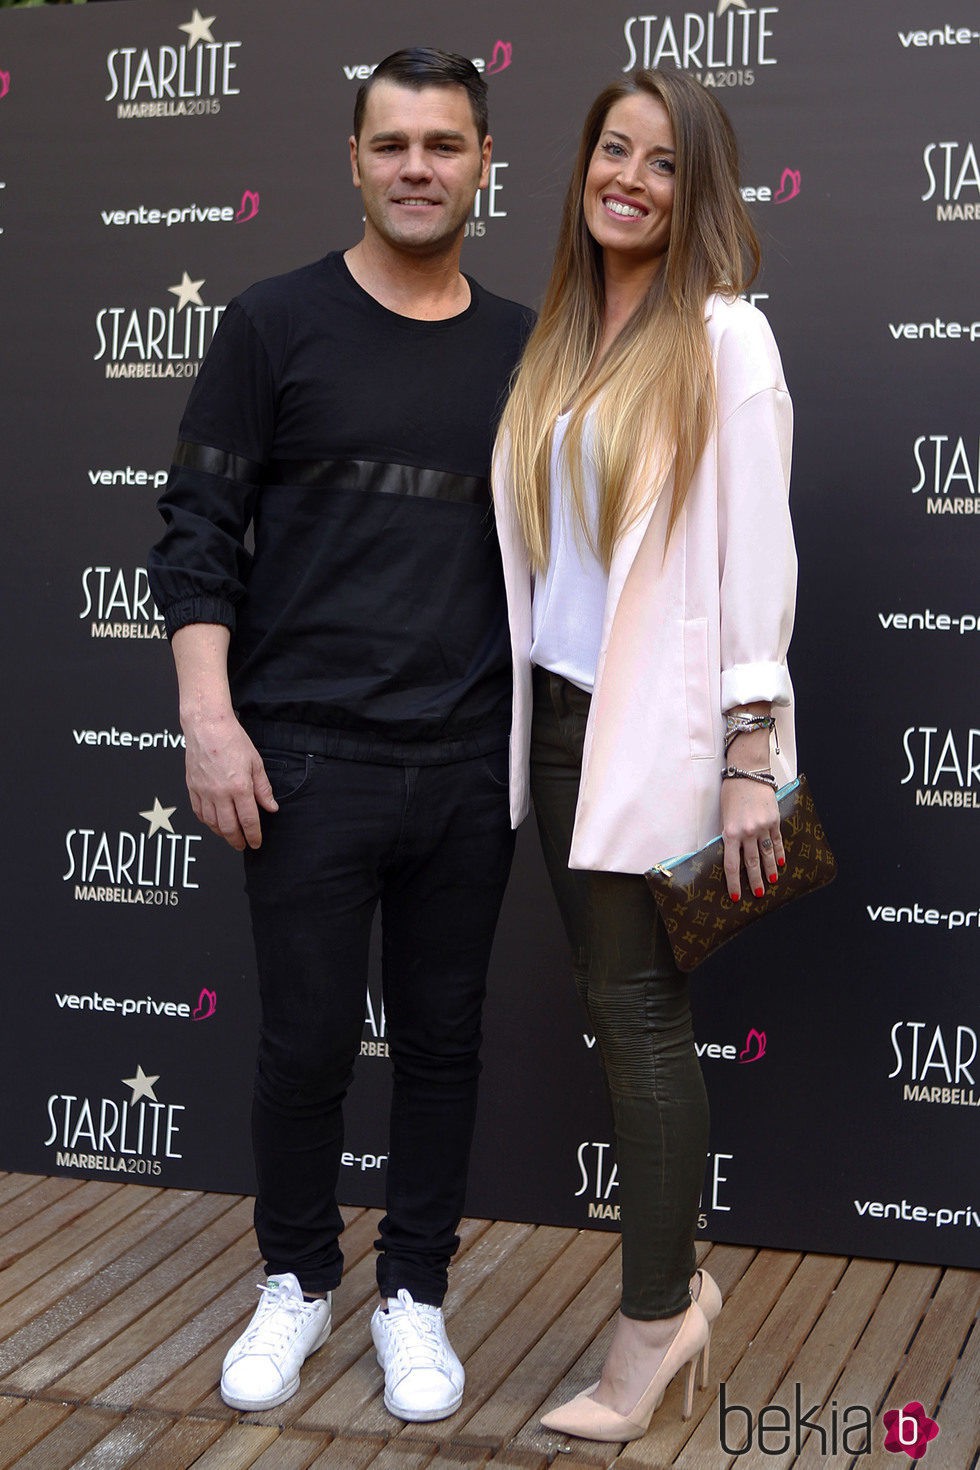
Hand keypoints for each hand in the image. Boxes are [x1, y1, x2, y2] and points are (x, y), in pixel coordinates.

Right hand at [182, 714, 277, 850]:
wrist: (207, 726)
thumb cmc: (232, 739)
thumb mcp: (256, 763)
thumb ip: (263, 788)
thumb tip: (271, 807)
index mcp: (239, 787)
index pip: (249, 820)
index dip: (254, 835)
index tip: (256, 842)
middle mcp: (220, 793)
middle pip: (228, 827)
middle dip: (237, 840)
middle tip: (242, 845)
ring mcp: (204, 792)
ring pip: (211, 823)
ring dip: (221, 834)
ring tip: (230, 836)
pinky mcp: (192, 788)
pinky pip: (198, 812)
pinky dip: (206, 822)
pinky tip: (213, 823)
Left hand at [721, 777, 783, 901]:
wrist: (748, 772)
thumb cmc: (732, 792)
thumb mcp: (724, 815)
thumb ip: (728, 834)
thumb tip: (731, 853)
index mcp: (730, 832)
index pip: (732, 864)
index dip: (734, 882)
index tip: (736, 895)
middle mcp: (747, 832)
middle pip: (751, 863)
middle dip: (754, 881)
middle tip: (758, 894)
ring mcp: (762, 826)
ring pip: (767, 854)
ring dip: (769, 870)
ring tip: (771, 882)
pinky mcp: (774, 820)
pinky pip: (777, 841)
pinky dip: (779, 854)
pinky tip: (781, 864)